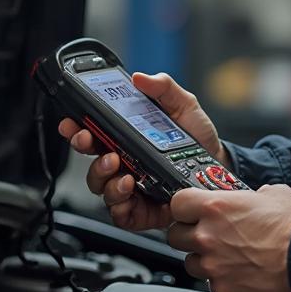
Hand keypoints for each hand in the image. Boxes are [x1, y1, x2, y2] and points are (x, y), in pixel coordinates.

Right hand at [59, 72, 227, 231]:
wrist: (219, 169)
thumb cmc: (198, 139)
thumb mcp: (184, 106)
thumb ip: (164, 88)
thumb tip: (141, 77)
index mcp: (126, 137)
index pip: (93, 132)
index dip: (77, 127)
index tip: (71, 122)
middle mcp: (123, 162)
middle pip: (90, 160)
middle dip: (84, 150)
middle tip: (91, 142)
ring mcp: (130, 188)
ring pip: (100, 187)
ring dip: (103, 177)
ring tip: (120, 169)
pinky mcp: (141, 211)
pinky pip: (120, 213)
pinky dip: (119, 204)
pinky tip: (130, 191)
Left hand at [167, 184, 290, 291]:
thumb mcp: (274, 193)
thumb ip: (252, 195)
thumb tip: (254, 198)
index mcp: (215, 207)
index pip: (177, 203)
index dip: (184, 207)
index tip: (191, 210)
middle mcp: (207, 236)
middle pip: (175, 235)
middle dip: (189, 234)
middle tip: (208, 234)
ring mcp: (213, 266)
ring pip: (191, 263)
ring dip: (205, 259)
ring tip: (228, 256)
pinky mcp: (224, 290)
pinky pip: (212, 284)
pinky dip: (223, 280)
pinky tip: (242, 272)